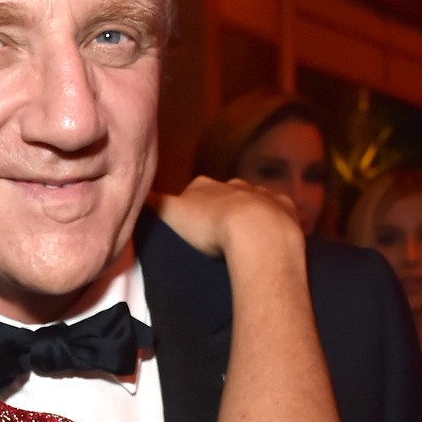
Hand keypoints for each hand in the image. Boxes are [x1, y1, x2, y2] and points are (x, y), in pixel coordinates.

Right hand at [152, 176, 301, 263]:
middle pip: (223, 194)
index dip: (190, 208)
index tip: (190, 227)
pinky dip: (273, 220)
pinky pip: (277, 211)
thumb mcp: (170, 214)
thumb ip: (153, 204)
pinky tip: (268, 237)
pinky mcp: (285, 207)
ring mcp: (262, 193)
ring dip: (247, 214)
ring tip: (243, 239)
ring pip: (251, 200)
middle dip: (221, 209)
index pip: (192, 192)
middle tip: (216, 234)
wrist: (256, 234)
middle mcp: (234, 183)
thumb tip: (137, 191)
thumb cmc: (209, 225)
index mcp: (204, 185)